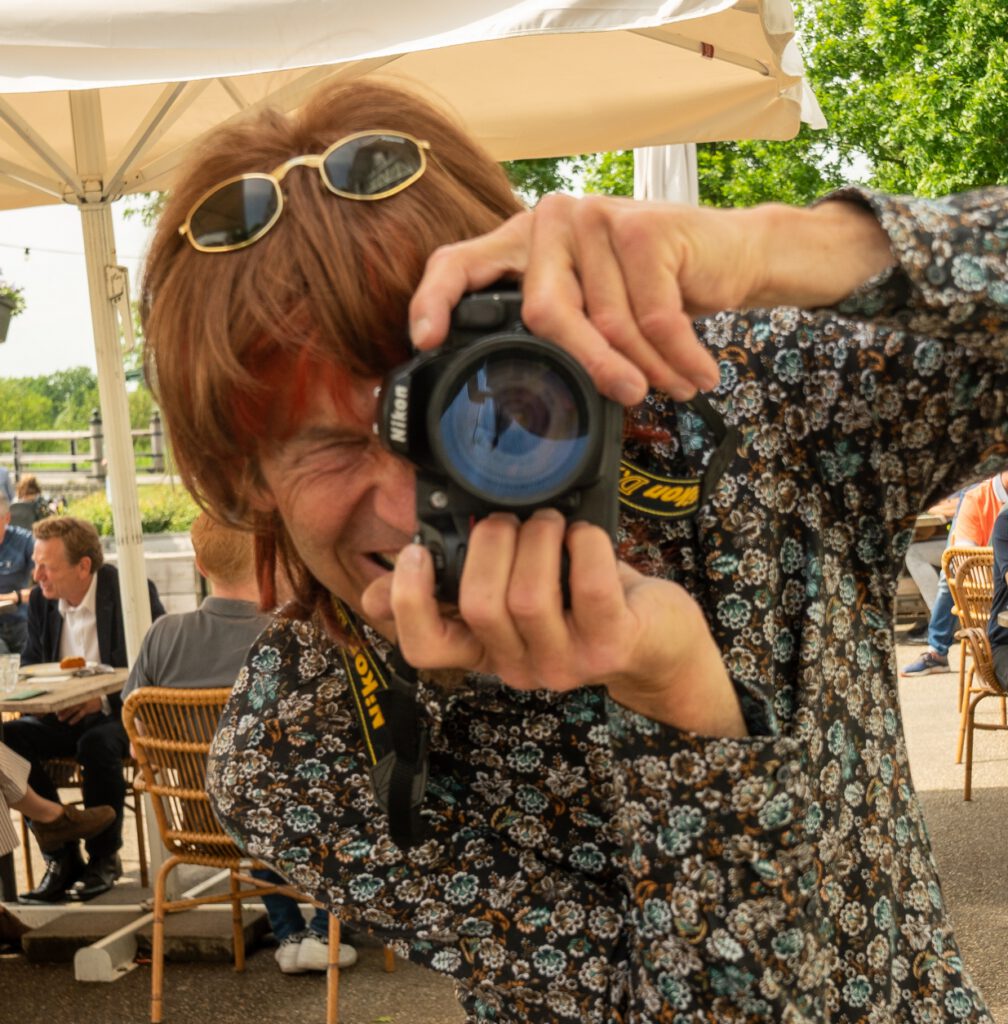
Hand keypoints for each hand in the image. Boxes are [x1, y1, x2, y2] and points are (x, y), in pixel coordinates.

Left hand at [58, 697, 101, 725]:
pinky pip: (80, 714)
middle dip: (62, 710)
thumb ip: (78, 697)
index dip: (62, 705)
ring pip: (72, 710)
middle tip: (57, 715)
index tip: (56, 709)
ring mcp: (84, 704)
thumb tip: (68, 700)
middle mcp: (80, 699)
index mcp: (78, 696)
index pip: (68, 700)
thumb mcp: (85, 695)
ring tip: (60, 719)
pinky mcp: (88, 708)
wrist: (104, 699)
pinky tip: (70, 723)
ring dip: (66, 715)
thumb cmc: (93, 697)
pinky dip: (75, 719)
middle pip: (68, 705)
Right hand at [361, 509, 746, 736]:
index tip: (416, 551)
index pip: (424, 647)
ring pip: (528, 597)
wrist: (660, 645)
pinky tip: (584, 534)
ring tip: (550, 521)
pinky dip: (583, 544)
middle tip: (511, 519)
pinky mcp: (612, 644)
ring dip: (537, 538)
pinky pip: (588, 586)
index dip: (407, 600)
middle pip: (477, 607)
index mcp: (487, 650)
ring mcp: (566, 661)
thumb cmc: (584, 605)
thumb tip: (400, 560)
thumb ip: (471, 581)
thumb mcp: (521, 596)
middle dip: (489, 543)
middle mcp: (519, 665)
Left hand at [409, 194, 893, 404]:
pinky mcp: (644, 227)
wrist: (731, 255)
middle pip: (546, 314)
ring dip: (649, 369)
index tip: (425, 341)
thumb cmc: (654, 290)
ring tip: (674, 383)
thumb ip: (553, 330)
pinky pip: (655, 321)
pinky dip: (679, 358)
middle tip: (629, 397)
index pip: (458, 262)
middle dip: (592, 368)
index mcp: (523, 242)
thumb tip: (515, 396)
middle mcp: (551, 221)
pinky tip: (696, 372)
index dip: (434, 301)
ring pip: (609, 325)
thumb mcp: (592, 306)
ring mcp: (596, 217)